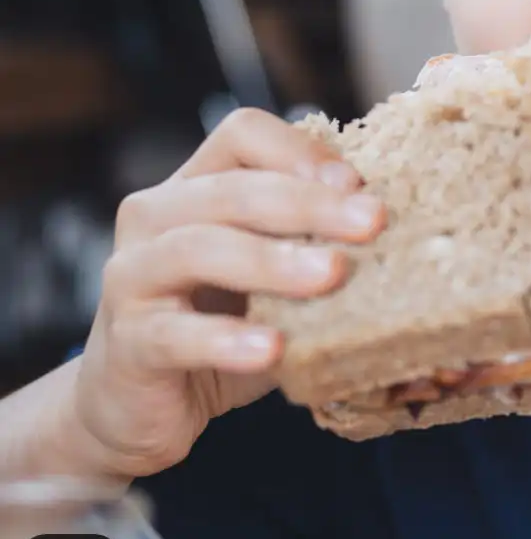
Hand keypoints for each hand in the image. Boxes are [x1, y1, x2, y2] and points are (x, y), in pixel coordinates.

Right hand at [68, 109, 384, 479]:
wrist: (141, 405)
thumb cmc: (224, 322)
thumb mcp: (274, 273)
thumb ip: (314, 239)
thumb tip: (396, 221)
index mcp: (196, 184)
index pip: (243, 134)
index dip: (300, 150)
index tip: (358, 182)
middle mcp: (155, 215)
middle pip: (233, 188)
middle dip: (310, 203)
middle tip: (372, 222)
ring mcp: (132, 275)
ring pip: (199, 247)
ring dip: (273, 260)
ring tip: (332, 274)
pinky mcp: (126, 340)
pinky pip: (175, 333)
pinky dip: (227, 339)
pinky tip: (274, 348)